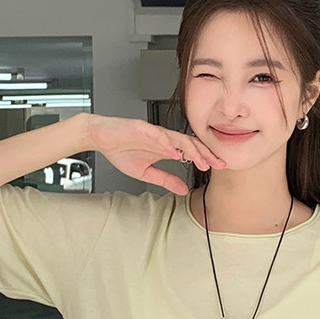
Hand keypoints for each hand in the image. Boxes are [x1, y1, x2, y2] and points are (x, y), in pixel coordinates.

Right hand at [87, 115, 225, 194]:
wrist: (100, 137)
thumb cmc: (121, 150)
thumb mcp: (146, 172)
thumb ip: (166, 179)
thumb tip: (183, 191)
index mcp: (165, 147)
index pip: (191, 151)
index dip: (205, 158)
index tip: (219, 167)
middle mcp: (163, 137)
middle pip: (189, 143)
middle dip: (205, 153)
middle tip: (219, 163)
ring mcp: (152, 132)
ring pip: (176, 138)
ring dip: (190, 149)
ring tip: (200, 159)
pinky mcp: (140, 128)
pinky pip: (156, 135)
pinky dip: (166, 142)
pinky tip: (174, 151)